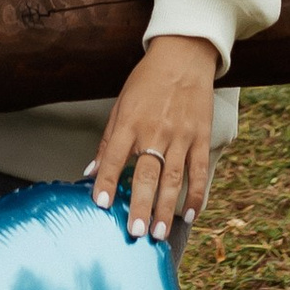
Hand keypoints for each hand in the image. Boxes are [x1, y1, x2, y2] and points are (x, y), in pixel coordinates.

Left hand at [86, 35, 219, 241]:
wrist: (183, 56)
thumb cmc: (146, 82)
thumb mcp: (120, 105)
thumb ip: (107, 141)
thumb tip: (88, 173)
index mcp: (130, 122)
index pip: (114, 156)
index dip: (106, 181)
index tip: (101, 205)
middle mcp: (155, 131)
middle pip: (146, 174)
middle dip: (140, 205)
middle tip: (136, 232)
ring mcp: (181, 135)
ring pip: (174, 178)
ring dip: (166, 208)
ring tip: (160, 234)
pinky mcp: (201, 136)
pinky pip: (199, 170)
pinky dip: (196, 194)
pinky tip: (190, 214)